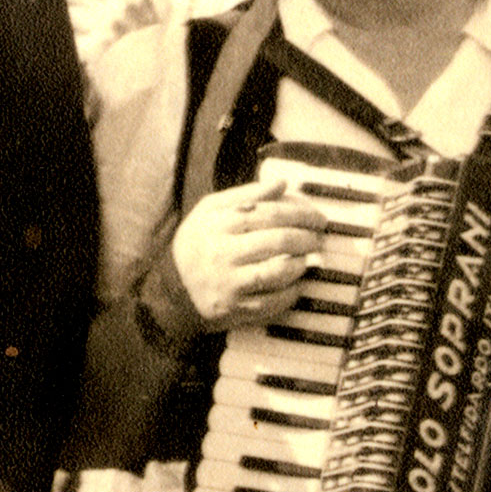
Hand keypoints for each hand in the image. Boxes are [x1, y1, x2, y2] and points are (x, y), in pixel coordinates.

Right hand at [171, 183, 325, 327]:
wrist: (172, 287)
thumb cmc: (198, 242)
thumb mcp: (210, 210)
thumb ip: (246, 195)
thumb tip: (282, 183)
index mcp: (218, 223)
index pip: (269, 213)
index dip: (300, 214)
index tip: (316, 218)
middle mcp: (222, 253)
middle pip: (278, 240)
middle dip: (307, 238)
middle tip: (318, 237)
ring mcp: (229, 283)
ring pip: (279, 271)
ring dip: (302, 263)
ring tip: (308, 258)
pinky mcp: (235, 308)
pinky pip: (274, 301)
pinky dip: (292, 291)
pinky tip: (297, 282)